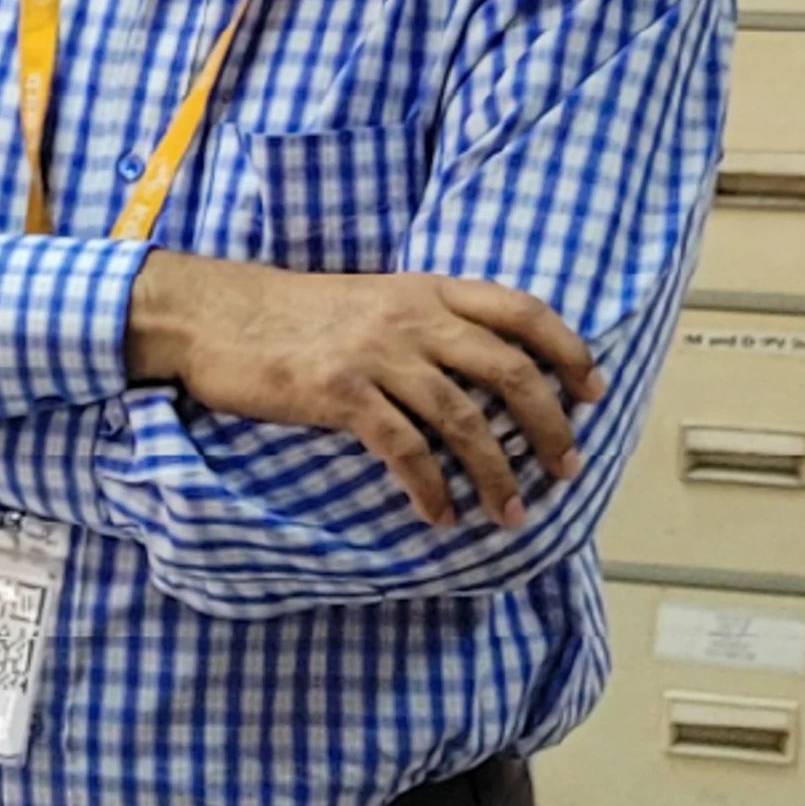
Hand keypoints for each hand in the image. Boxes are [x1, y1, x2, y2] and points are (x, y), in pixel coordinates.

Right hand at [125, 254, 605, 528]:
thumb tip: (475, 366)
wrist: (212, 314)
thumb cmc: (286, 313)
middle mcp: (412, 319)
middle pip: (511, 373)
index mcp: (425, 291)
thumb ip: (423, 322)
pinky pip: (405, 450)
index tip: (593, 391)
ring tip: (511, 513)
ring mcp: (377, 356)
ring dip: (498, 475)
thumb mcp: (370, 299)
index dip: (568, 351)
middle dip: (550, 427)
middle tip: (566, 467)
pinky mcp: (340, 395)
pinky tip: (440, 514)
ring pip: (466, 421)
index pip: (522, 311)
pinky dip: (431, 489)